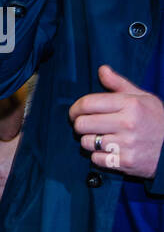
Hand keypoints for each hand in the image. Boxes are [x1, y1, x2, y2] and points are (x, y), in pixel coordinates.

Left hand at [70, 64, 163, 178]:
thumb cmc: (156, 119)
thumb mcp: (143, 98)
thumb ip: (119, 84)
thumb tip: (102, 69)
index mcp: (130, 104)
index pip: (87, 104)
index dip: (75, 109)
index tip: (75, 113)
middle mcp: (127, 123)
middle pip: (81, 124)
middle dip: (81, 125)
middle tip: (88, 126)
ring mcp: (126, 144)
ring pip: (87, 142)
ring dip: (90, 141)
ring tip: (103, 138)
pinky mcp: (125, 162)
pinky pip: (96, 159)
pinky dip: (100, 156)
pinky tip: (111, 151)